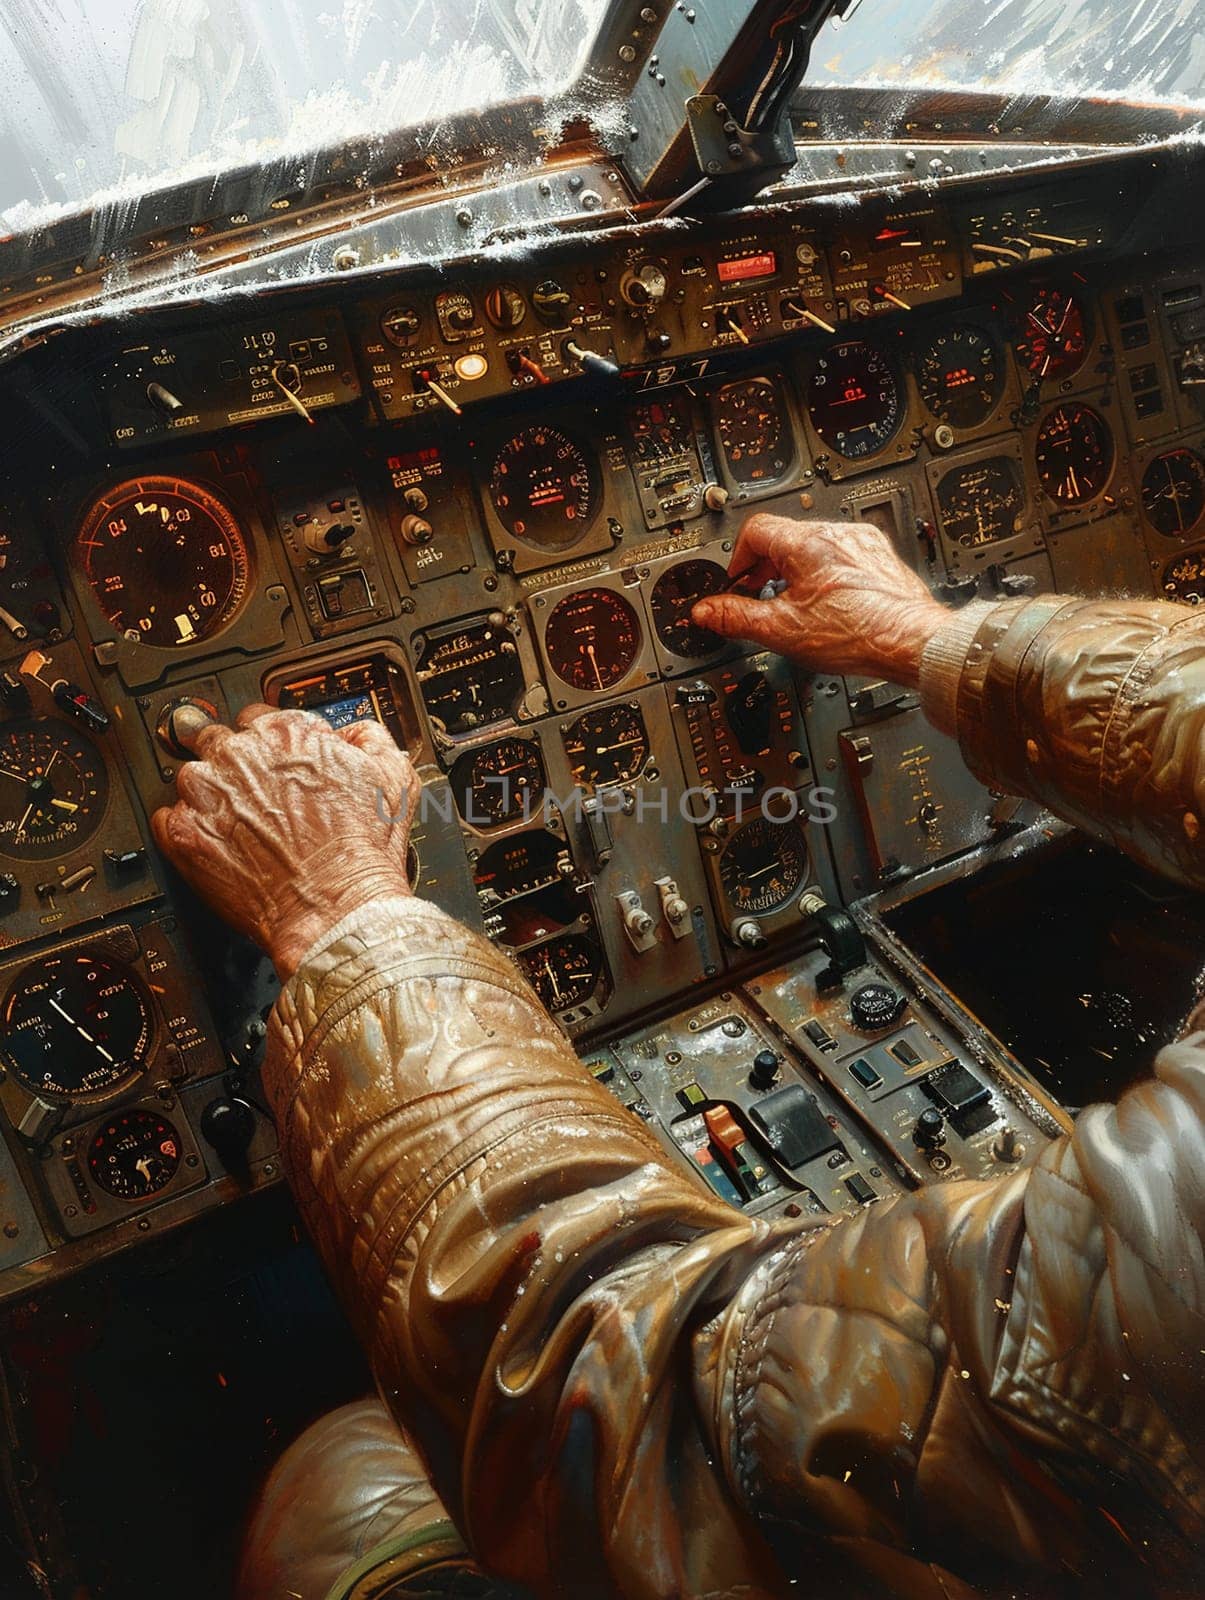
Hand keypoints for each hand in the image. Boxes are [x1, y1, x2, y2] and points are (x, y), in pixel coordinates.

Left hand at [151, 707, 419, 979]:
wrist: (336, 912)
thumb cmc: (363, 855)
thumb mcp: (394, 780)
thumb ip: (369, 739)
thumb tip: (352, 733)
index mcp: (287, 734)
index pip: (258, 718)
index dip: (268, 745)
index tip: (272, 764)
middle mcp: (241, 755)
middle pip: (219, 743)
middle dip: (235, 768)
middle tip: (253, 798)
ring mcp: (208, 794)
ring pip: (192, 778)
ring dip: (209, 798)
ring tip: (236, 827)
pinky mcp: (184, 834)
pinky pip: (168, 819)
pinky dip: (186, 831)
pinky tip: (216, 847)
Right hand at [692, 515, 949, 684]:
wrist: (913, 643)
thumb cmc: (859, 634)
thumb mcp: (782, 630)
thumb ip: (737, 617)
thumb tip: (706, 612)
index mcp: (807, 543)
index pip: (755, 529)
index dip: (738, 558)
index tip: (738, 582)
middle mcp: (837, 534)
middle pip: (784, 537)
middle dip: (766, 567)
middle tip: (762, 596)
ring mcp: (863, 544)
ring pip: (814, 547)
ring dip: (797, 571)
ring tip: (796, 604)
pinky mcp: (881, 559)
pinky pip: (842, 556)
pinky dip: (827, 575)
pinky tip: (831, 605)